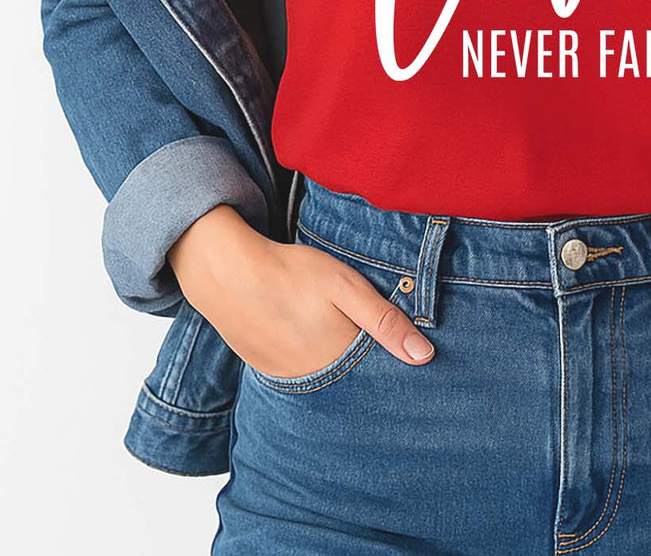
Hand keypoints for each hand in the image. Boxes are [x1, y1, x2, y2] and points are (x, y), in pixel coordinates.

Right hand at [168, 204, 434, 375]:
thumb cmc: (291, 274)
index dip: (394, 358)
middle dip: (367, 360)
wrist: (226, 273)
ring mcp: (288, 376)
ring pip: (327, 374)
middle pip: (353, 375)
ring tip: (333, 329)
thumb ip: (385, 321)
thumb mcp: (345, 287)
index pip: (379, 370)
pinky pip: (300, 372)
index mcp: (340, 357)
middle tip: (361, 331)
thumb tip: (424, 356)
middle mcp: (315, 377)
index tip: (407, 350)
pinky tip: (308, 334)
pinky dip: (311, 359)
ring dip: (338, 360)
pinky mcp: (267, 369)